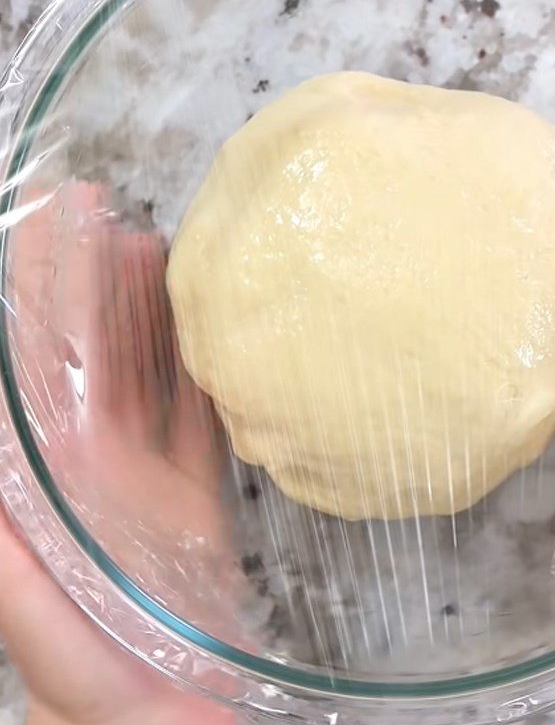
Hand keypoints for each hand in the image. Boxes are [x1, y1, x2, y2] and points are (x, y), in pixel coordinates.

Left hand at [0, 185, 234, 724]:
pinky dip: (201, 369)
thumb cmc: (105, 686)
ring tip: (154, 246)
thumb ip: (11, 564)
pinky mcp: (198, 491)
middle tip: (103, 210)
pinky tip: (206, 330)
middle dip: (91, 279)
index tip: (54, 222)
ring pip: (144, 371)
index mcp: (53, 475)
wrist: (180, 716)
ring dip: (146, 311)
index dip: (42, 290)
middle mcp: (95, 459)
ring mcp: (148, 471)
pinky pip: (197, 414)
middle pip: (92, 352)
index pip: (42, 363)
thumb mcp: (47, 625)